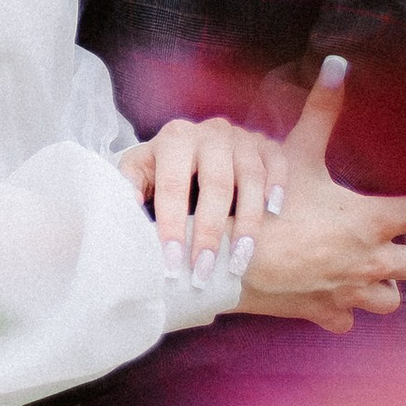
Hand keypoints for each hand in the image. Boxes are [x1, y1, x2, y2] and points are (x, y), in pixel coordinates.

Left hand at [122, 111, 289, 292]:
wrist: (193, 148)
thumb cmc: (162, 168)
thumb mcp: (139, 171)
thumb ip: (130, 186)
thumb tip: (128, 208)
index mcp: (175, 138)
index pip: (173, 186)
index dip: (172, 227)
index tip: (172, 264)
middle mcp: (211, 133)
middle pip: (216, 185)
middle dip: (210, 234)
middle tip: (204, 272)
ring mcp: (242, 138)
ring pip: (251, 180)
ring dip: (247, 224)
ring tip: (238, 262)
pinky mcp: (266, 144)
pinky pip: (278, 164)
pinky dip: (276, 189)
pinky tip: (274, 215)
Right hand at [229, 56, 405, 331]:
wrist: (228, 259)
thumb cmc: (266, 205)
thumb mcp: (295, 153)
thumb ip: (321, 111)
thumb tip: (337, 64)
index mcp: (372, 221)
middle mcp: (370, 261)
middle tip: (387, 233)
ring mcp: (349, 293)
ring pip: (392, 300)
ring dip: (385, 283)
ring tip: (364, 265)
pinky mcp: (323, 314)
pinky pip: (348, 321)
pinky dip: (344, 309)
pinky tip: (329, 290)